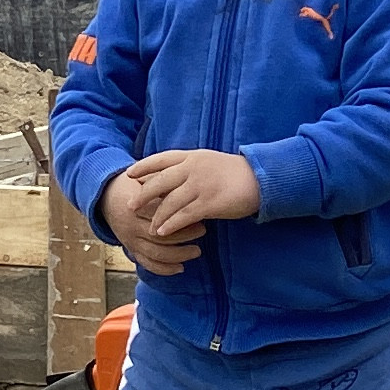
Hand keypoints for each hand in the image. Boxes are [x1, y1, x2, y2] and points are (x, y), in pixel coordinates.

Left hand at [103, 149, 260, 274]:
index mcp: (192, 157)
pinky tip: (162, 232)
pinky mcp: (210, 202)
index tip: (129, 175)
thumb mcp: (208, 162)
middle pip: (160, 182)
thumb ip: (189, 168)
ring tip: (148, 229)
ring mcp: (201, 185)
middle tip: (130, 206)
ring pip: (170, 202)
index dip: (143, 166)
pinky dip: (171, 225)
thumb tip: (168, 177)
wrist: (260, 178)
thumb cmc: (234, 172)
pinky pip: (185, 216)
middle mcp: (193, 168)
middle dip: (143, 195)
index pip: (161, 159)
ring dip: (157, 217)